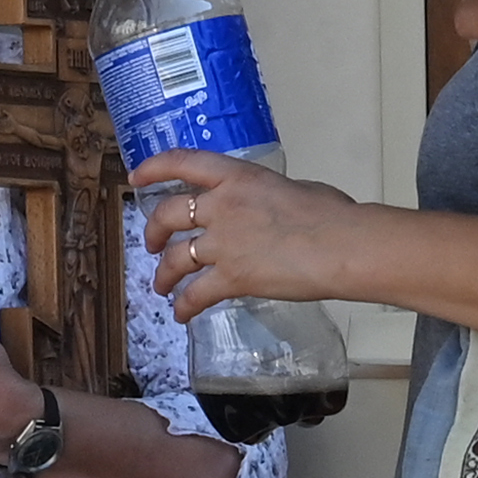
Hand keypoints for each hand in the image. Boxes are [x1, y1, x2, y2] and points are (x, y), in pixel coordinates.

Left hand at [137, 150, 369, 314]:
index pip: (182, 162)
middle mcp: (221, 207)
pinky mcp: (232, 278)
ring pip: (176, 259)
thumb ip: (267, 196)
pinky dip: (184, 306)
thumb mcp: (292, 189)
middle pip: (167, 214)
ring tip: (161, 286)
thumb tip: (269, 208)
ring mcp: (223, 243)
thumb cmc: (331, 214)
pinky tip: (182, 315)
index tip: (136, 176)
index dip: (152, 167)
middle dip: (152, 231)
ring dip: (163, 275)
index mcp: (236, 177)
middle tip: (151, 244)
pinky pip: (196, 294)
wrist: (341, 246)